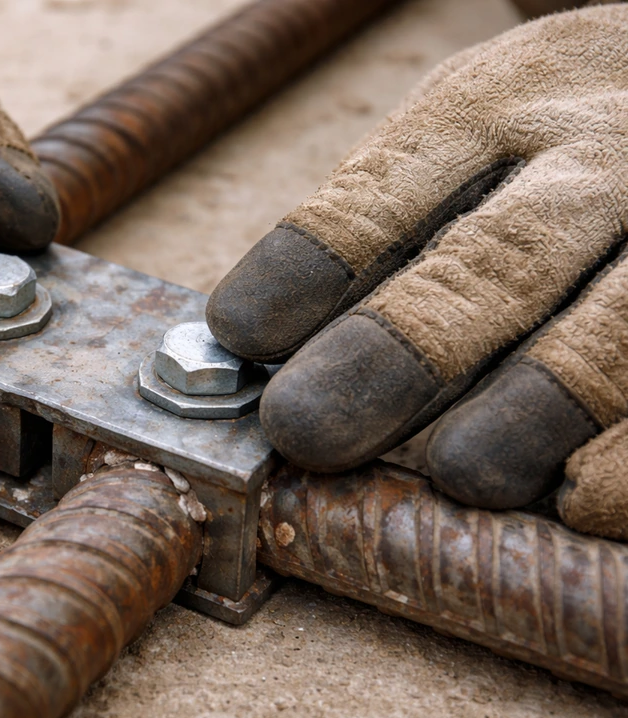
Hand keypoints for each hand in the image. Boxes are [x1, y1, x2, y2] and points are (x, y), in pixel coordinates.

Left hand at [207, 7, 627, 538]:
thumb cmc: (541, 139)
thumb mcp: (461, 133)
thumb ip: (381, 220)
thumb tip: (259, 339)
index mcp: (493, 108)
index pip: (387, 189)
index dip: (309, 263)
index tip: (239, 330)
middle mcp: (594, 157)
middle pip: (496, 260)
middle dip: (401, 351)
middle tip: (308, 426)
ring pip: (614, 324)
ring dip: (536, 407)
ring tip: (464, 474)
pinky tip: (582, 497)